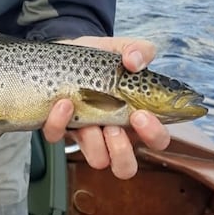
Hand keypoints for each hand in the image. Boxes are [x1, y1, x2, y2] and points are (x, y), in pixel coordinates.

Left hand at [41, 35, 170, 178]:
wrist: (64, 48)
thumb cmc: (98, 57)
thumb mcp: (121, 48)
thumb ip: (137, 49)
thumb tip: (135, 61)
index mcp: (134, 114)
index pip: (156, 140)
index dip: (154, 135)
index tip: (141, 114)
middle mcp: (112, 130)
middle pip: (125, 166)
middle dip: (122, 152)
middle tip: (114, 128)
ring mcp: (86, 131)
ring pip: (96, 159)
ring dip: (94, 142)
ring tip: (88, 116)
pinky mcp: (59, 125)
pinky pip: (57, 136)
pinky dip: (59, 122)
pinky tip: (63, 102)